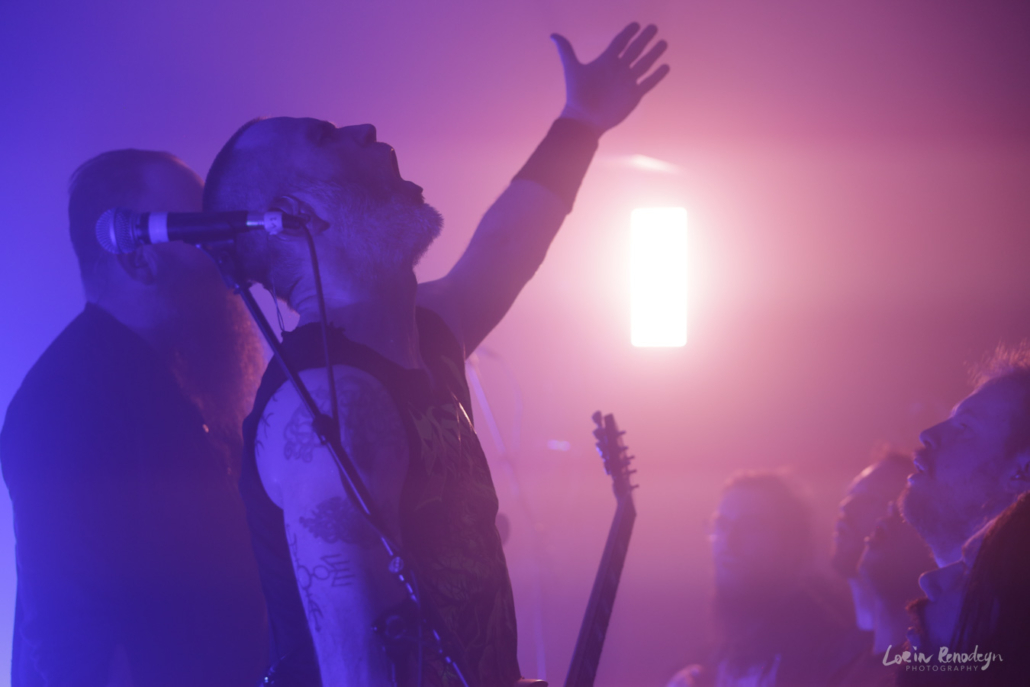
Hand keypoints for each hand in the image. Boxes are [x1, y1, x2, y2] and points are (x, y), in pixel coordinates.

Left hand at [552, 23, 669, 134]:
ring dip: (653, 54)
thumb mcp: (572, 68)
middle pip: (634, 50)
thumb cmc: (577, 94)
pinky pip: (647, 83)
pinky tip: (665, 66)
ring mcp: (626, 82)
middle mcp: (618, 70)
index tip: (636, 24)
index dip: (628, 33)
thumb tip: (553, 35)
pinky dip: (657, 76)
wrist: (584, 118)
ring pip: (644, 65)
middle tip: (653, 27)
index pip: (619, 43)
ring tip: (663, 43)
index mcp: (606, 61)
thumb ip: (566, 50)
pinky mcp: (633, 95)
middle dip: (644, 39)